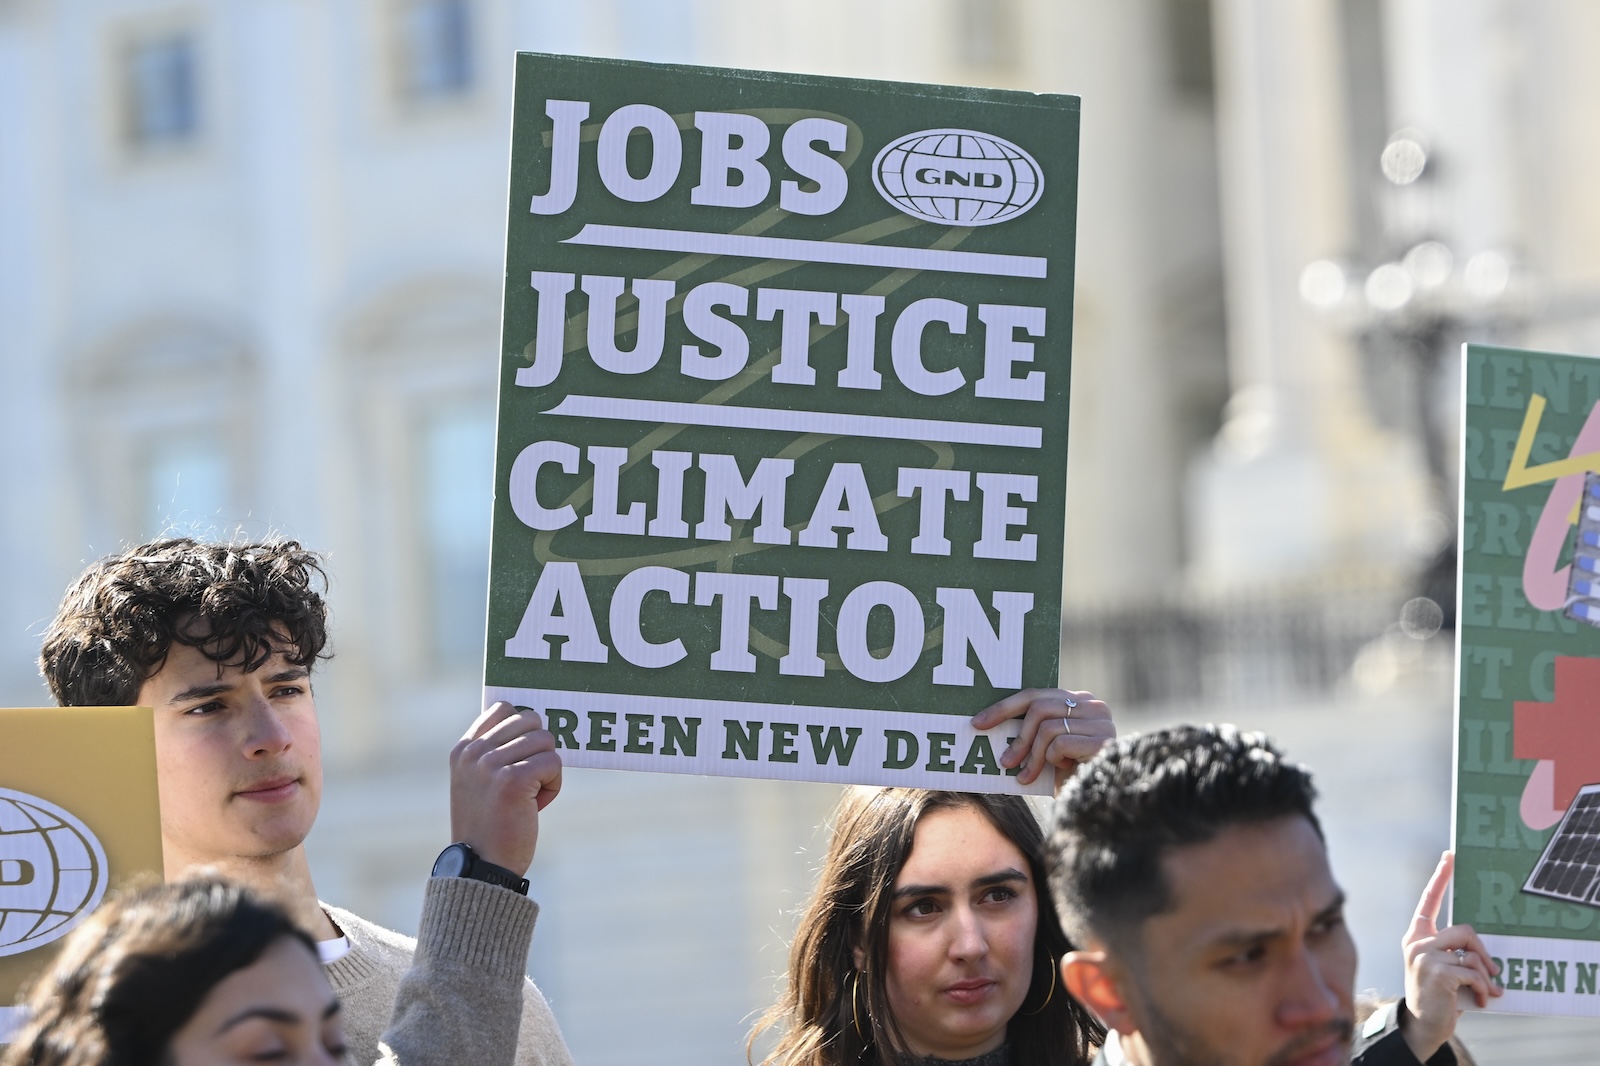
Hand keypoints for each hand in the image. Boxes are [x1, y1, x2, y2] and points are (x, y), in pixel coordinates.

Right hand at [448, 701, 562, 876]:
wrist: (481, 867)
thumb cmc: (488, 825)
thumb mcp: (478, 782)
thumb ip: (494, 751)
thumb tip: (534, 721)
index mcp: (463, 749)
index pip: (504, 708)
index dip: (524, 728)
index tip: (522, 756)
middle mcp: (474, 752)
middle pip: (531, 721)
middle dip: (539, 749)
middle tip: (528, 780)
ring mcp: (491, 764)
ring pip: (546, 741)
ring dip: (547, 770)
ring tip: (529, 797)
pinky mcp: (513, 779)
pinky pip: (554, 764)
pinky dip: (553, 786)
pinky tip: (534, 806)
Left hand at [970, 688, 1114, 790]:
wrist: (1100, 802)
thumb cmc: (1070, 775)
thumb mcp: (1047, 748)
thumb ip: (1032, 730)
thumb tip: (988, 723)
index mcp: (1078, 701)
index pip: (1034, 695)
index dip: (1003, 708)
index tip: (978, 723)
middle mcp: (1093, 705)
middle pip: (1039, 708)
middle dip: (1017, 737)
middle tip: (1005, 762)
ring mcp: (1101, 721)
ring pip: (1047, 728)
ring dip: (1032, 756)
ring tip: (1026, 777)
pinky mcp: (1103, 740)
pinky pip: (1060, 744)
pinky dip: (1052, 760)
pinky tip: (1060, 773)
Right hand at [1399, 851, 1500, 1061]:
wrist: (1422, 1026)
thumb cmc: (1438, 996)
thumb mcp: (1444, 969)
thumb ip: (1455, 953)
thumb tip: (1484, 953)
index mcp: (1417, 936)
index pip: (1429, 901)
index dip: (1441, 878)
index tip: (1450, 855)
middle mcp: (1416, 942)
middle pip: (1464, 930)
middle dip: (1483, 953)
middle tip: (1492, 972)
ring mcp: (1424, 956)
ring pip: (1471, 953)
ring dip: (1484, 976)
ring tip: (1485, 992)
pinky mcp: (1436, 972)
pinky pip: (1473, 973)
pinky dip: (1483, 990)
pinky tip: (1479, 1002)